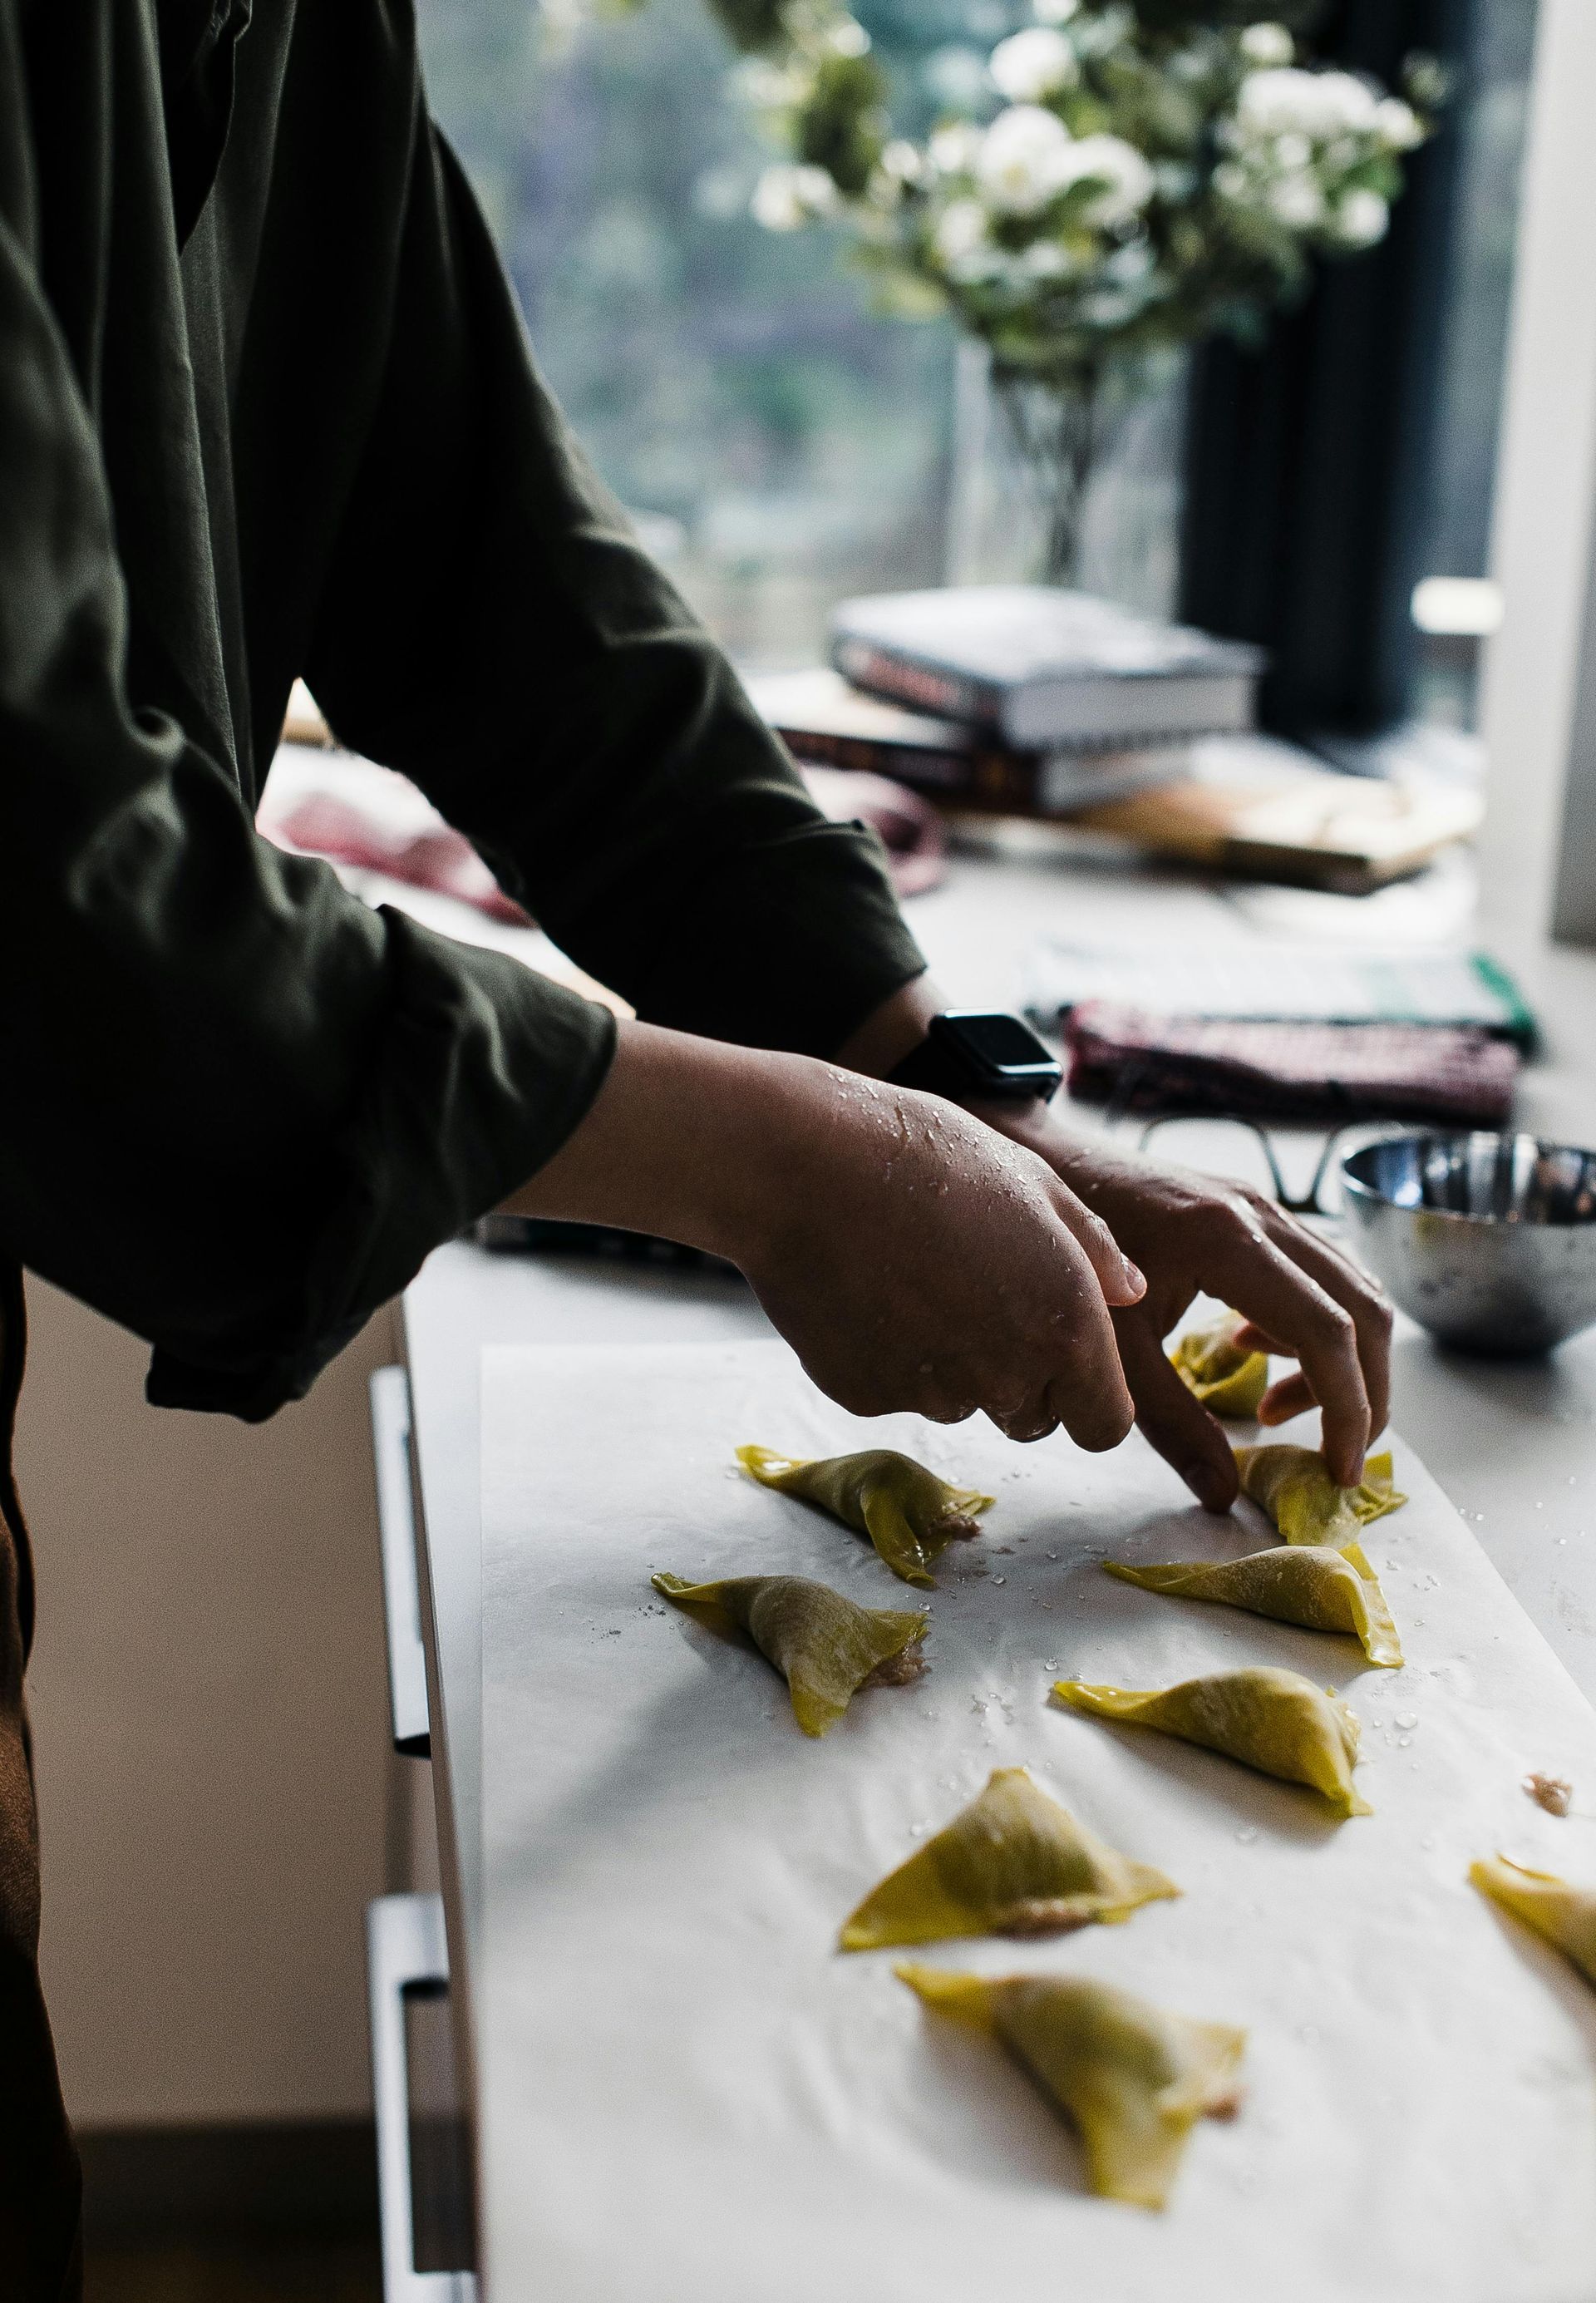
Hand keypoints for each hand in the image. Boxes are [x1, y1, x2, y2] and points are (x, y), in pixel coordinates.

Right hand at [503, 1019, 1147, 1447]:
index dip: (1089, 1397)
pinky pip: (894, 1391)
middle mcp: (1005, 1374)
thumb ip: (1095, 1248)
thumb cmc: (928, 1154)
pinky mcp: (865, 1397)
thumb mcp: (1034, 1179)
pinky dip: (889, 1356)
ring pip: (962, 1402)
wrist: (807, 1164)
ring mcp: (930, 1392)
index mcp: (1066, 1327)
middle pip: (1032, 1418)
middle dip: (1021, 1378)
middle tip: (982, 1296)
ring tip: (917, 1276)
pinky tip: (871, 1288)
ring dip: (953, 1362)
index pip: (1105, 1426)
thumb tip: (1132, 1292)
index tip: (1066, 1361)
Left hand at [978, 1113, 1392, 1508]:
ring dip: (1340, 1362)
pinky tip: (1251, 1355)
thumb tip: (1222, 1494)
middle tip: (1333, 1457)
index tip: (1337, 1471)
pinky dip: (1312, 1328)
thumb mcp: (1113, 1346)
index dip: (1345, 1410)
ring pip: (1352, 1290)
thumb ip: (1169, 1422)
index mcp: (1228, 1241)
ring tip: (1273, 1412)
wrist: (1046, 1167)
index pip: (1327, 1331)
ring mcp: (1265, 1207)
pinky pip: (1320, 1276)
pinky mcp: (1257, 1212)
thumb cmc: (1067, 1254)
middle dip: (1365, 1394)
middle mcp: (1262, 1214)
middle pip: (1364, 1310)